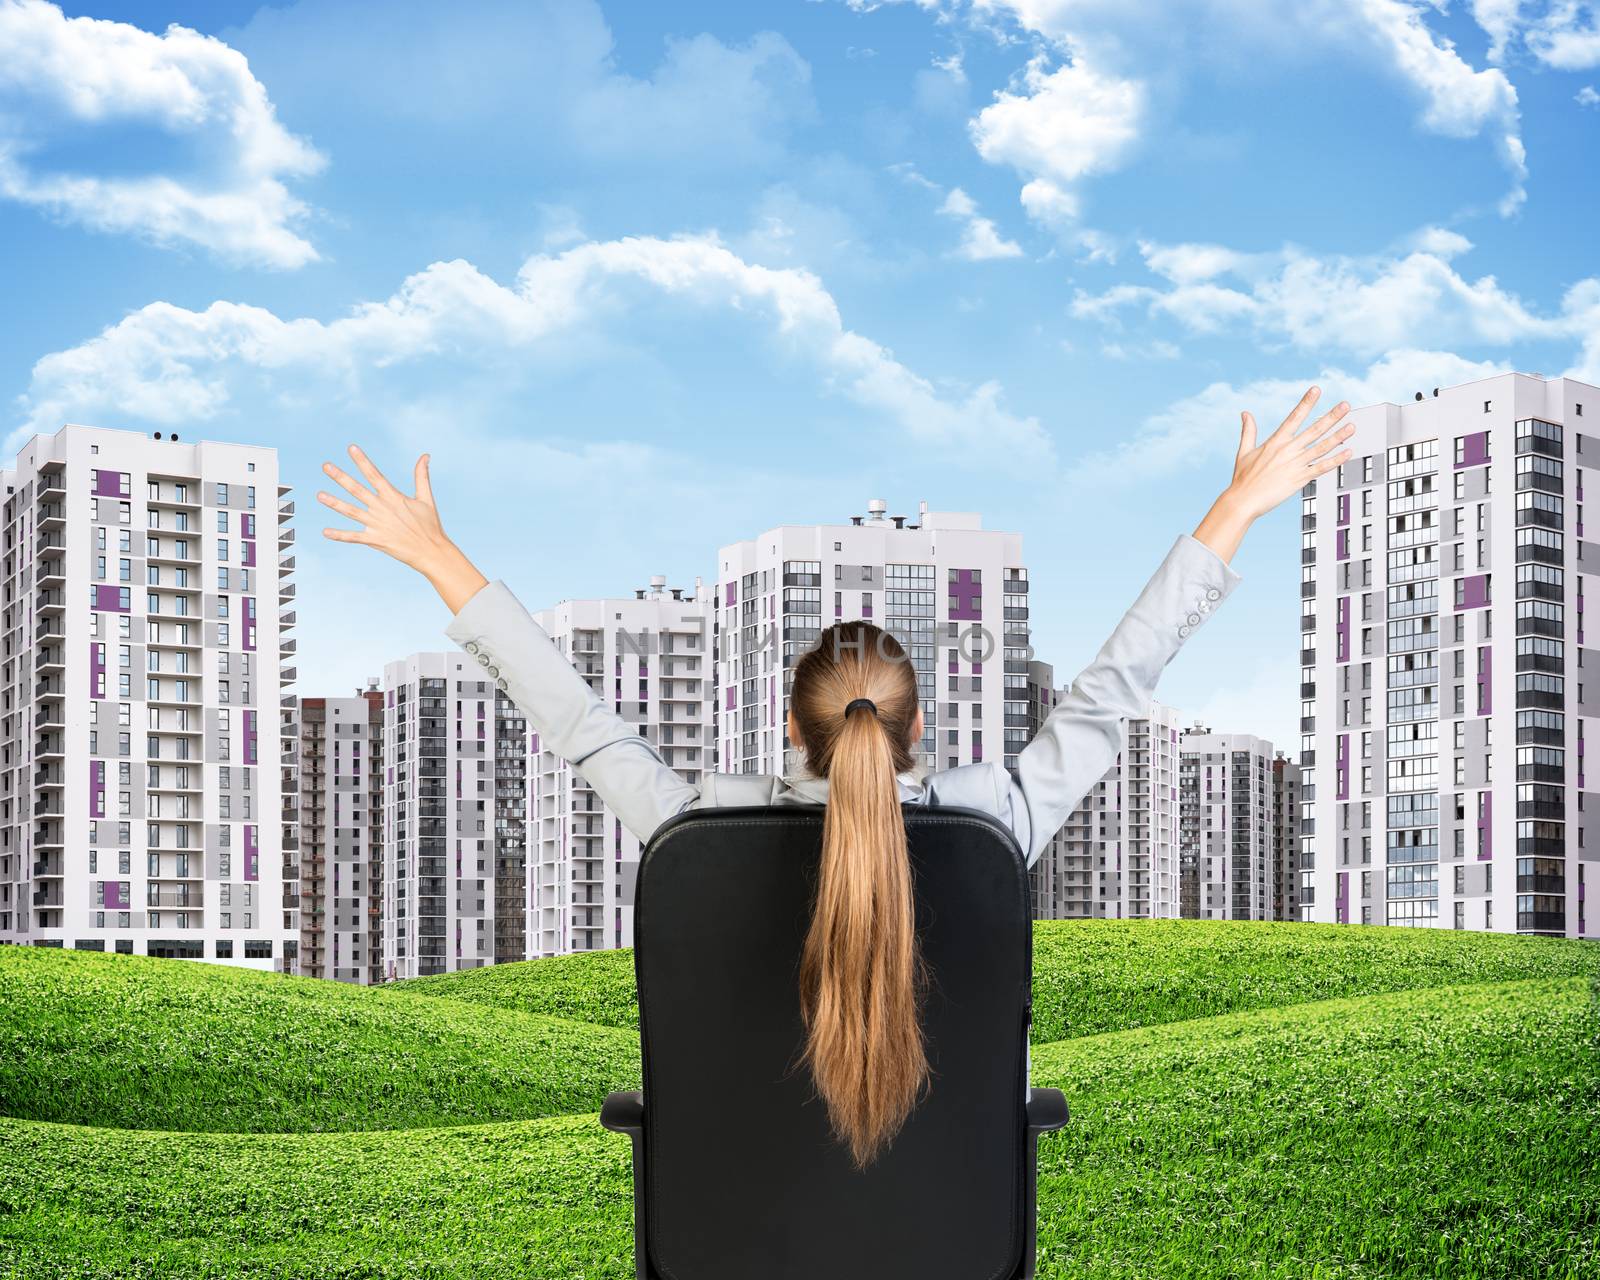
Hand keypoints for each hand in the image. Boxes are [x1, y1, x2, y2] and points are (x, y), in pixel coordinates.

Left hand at [318, 445, 487, 613]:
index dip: (362, 461)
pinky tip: (325, 532)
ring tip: (319, 496)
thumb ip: (422, 476)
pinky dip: (340, 535)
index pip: (374, 474)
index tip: (351, 448)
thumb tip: (425, 455)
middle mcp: (382, 508)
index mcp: (393, 497)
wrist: (431, 551)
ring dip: (334, 503)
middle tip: (326, 466)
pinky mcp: (375, 540)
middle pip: (357, 489)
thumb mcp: (426, 498)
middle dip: (340, 477)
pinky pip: (354, 537)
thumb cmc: (430, 525)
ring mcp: (377, 525)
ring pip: (351, 511)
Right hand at [1193, 385, 1352, 563]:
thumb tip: (1245, 413)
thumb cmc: (1242, 479)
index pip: (1294, 417)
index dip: (1306, 402)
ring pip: (1322, 447)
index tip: (1316, 390)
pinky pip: (1322, 468)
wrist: (1243, 501)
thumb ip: (1248, 431)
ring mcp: (1295, 465)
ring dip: (1339, 436)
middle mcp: (1288, 450)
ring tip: (1352, 426)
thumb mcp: (1244, 451)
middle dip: (1331, 416)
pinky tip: (1348, 452)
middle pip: (1314, 430)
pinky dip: (1336, 460)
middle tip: (1345, 405)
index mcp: (1275, 442)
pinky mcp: (1300, 479)